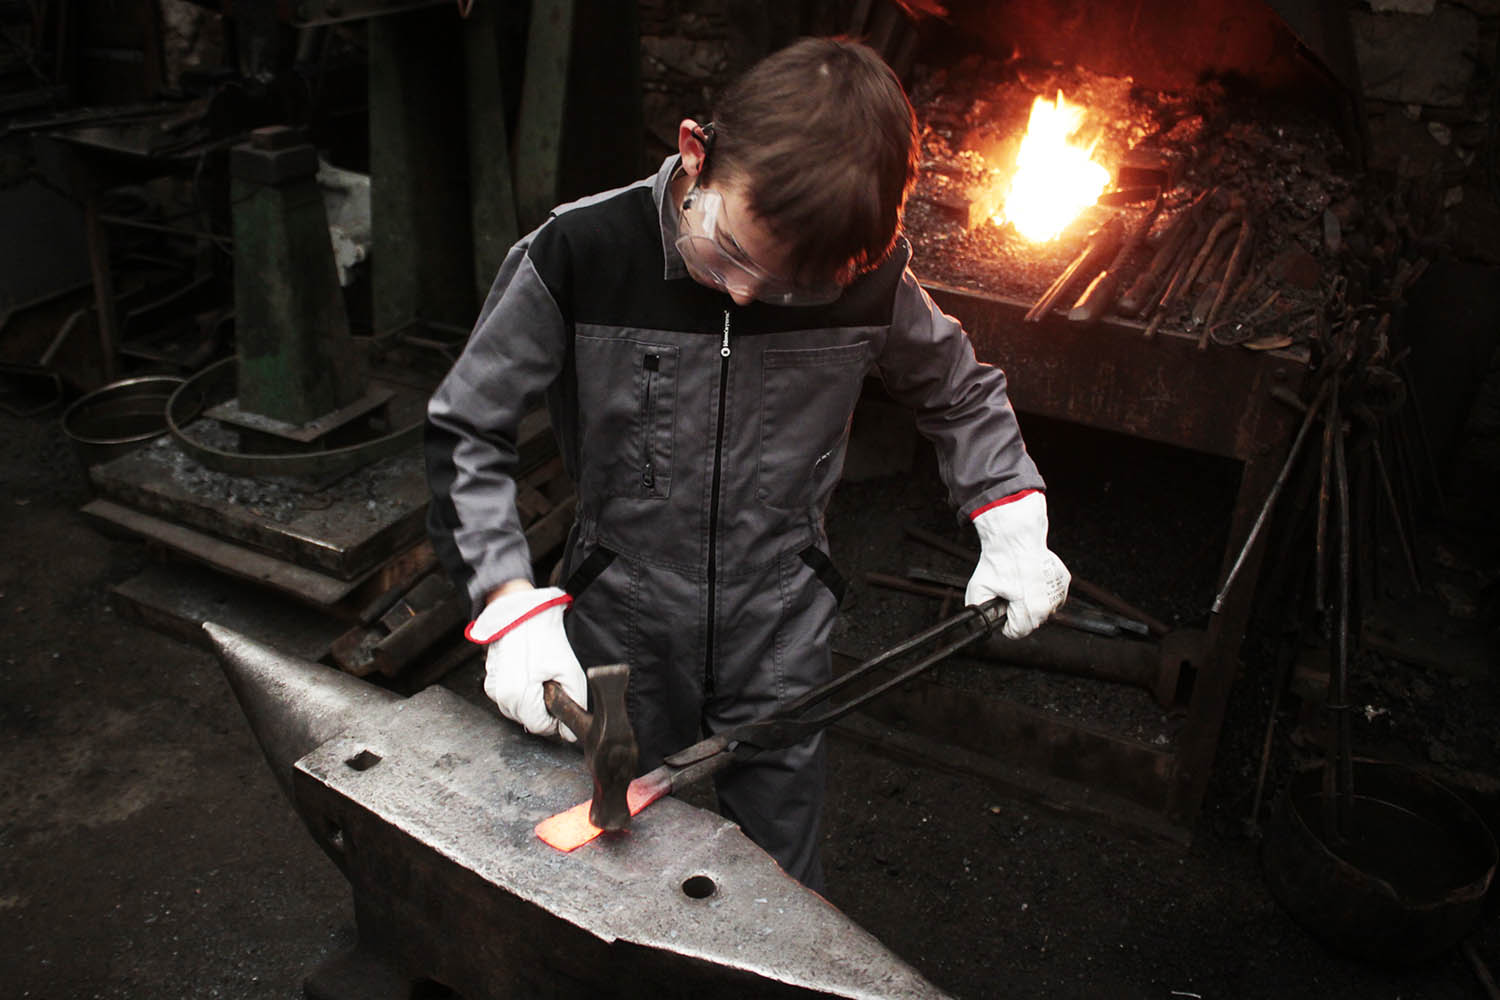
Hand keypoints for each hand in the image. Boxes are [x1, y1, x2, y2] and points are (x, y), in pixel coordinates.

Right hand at [466, 586, 586, 740]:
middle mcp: (500, 696)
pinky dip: (520, 692)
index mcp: (518, 696)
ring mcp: (493, 688)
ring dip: (531, 701)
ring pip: (518, 711)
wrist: (522, 614)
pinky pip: (509, 698)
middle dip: (543, 707)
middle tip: (551, 683)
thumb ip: (574, 703)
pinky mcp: (491, 681)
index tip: (561, 700)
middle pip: (528, 720)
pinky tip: (528, 673)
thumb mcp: (569, 670)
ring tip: (538, 676)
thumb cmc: (543, 637)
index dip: (555, 718)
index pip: (540, 727)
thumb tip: (570, 731)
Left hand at [965, 491, 1070, 639]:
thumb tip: (979, 624)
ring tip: (1020, 584)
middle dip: (1018, 612)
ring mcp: (1058, 591)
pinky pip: (1051, 595)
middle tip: (1009, 593)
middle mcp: (1049, 604)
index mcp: (1030, 610)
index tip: (1001, 609)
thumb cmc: (1000, 559)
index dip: (1004, 622)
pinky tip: (1031, 578)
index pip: (1017, 632)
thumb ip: (977, 612)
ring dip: (1031, 602)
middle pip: (1030, 622)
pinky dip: (1041, 590)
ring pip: (1043, 609)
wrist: (1015, 536)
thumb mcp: (979, 588)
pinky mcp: (1063, 580)